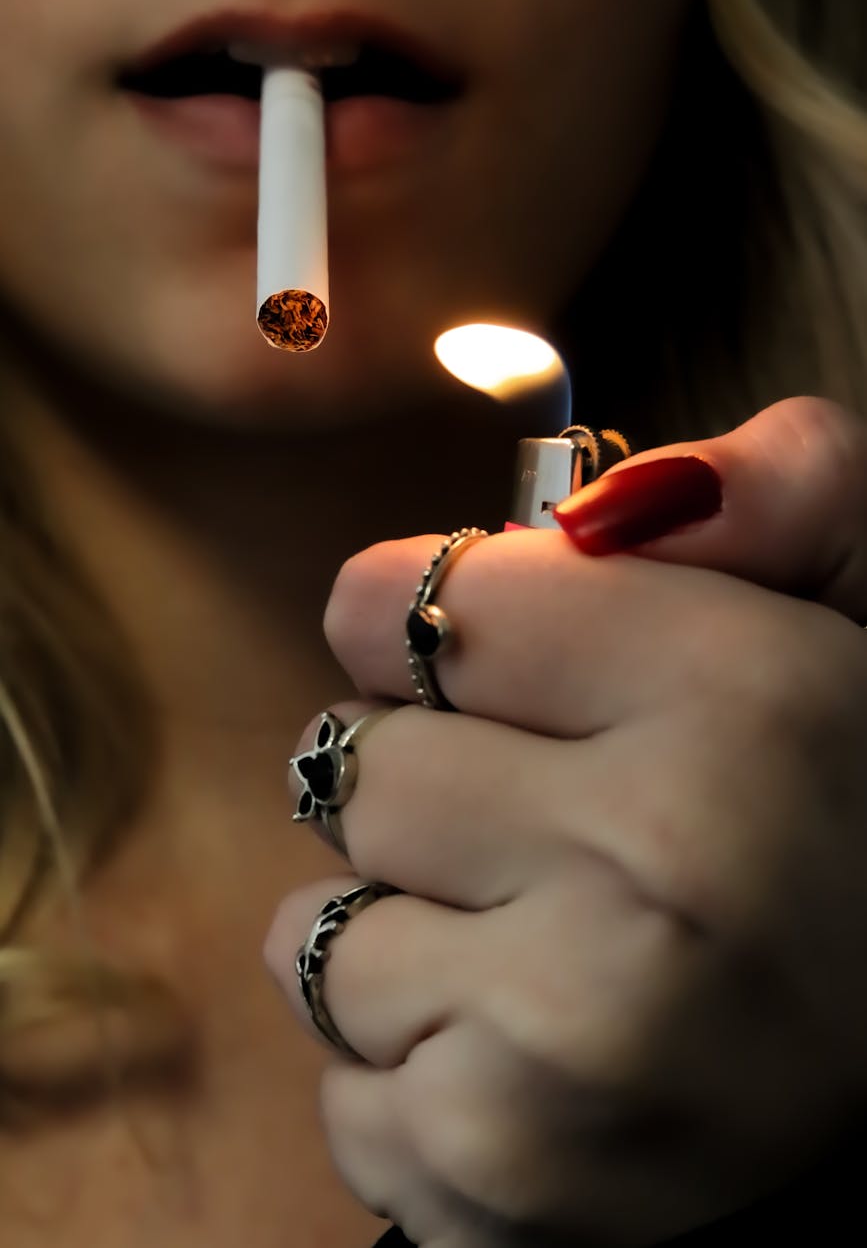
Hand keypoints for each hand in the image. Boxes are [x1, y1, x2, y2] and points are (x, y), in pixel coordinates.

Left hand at [265, 397, 866, 1247]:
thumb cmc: (854, 838)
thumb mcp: (860, 622)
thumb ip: (784, 490)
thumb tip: (603, 498)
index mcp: (742, 692)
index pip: (418, 602)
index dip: (425, 631)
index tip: (466, 672)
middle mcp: (662, 856)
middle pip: (349, 765)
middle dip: (413, 787)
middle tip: (533, 830)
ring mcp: (574, 1032)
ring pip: (313, 931)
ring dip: (400, 938)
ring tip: (536, 956)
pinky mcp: (506, 1176)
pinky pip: (339, 1087)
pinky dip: (410, 1076)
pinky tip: (530, 1066)